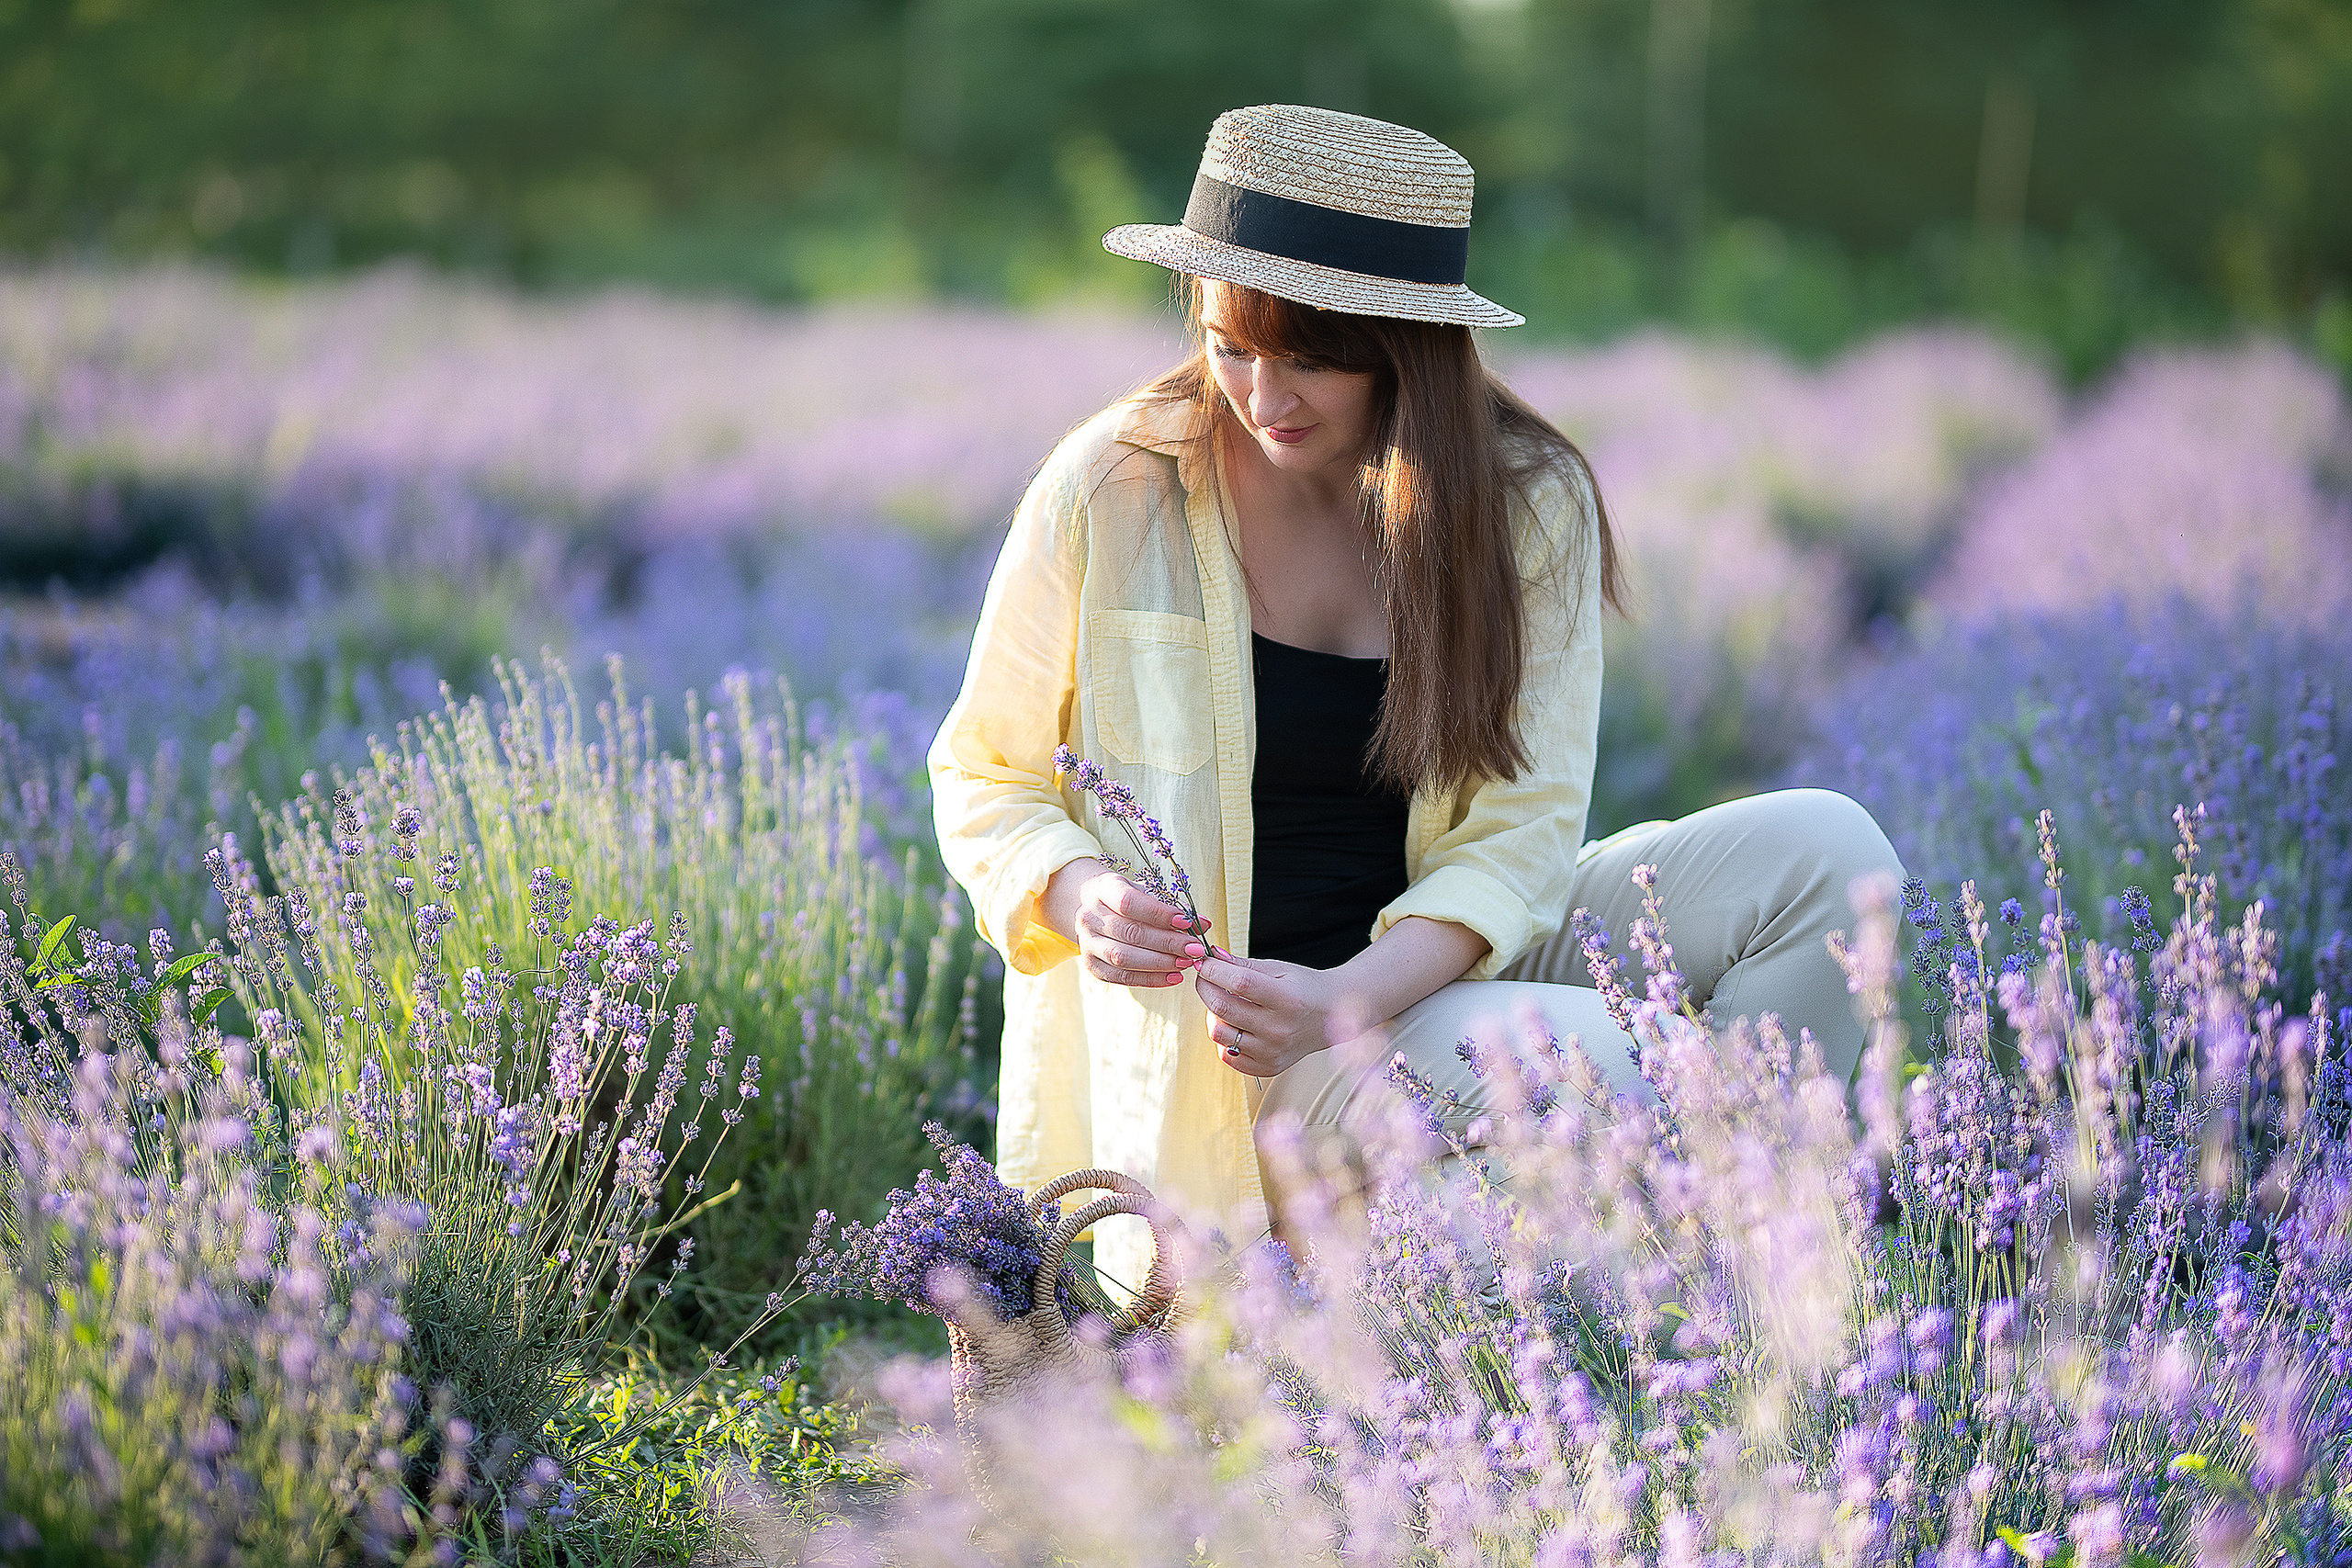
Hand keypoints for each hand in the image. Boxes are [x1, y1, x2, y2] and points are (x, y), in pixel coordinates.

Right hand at [1044, 858, 1211, 987]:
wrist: (1092, 909)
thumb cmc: (1127, 898)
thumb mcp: (1145, 892)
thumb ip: (1171, 906)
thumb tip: (1203, 924)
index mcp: (1102, 889)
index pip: (1129, 902)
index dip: (1159, 913)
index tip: (1187, 922)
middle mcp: (1088, 917)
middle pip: (1130, 932)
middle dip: (1167, 942)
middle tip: (1195, 949)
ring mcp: (1087, 943)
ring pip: (1123, 958)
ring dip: (1160, 963)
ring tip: (1186, 963)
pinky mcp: (1092, 966)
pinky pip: (1122, 977)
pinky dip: (1150, 979)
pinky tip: (1174, 977)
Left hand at [1192, 952, 1348, 1076]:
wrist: (1331, 1015)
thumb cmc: (1304, 988)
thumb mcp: (1279, 969)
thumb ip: (1243, 965)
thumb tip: (1212, 957)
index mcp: (1286, 999)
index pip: (1238, 983)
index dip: (1214, 970)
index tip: (1204, 962)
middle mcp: (1279, 1029)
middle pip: (1222, 1008)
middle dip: (1205, 987)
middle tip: (1206, 978)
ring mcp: (1272, 1052)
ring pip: (1219, 1033)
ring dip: (1212, 1014)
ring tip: (1223, 1003)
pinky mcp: (1267, 1067)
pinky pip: (1227, 1054)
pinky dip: (1223, 1037)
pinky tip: (1234, 1024)